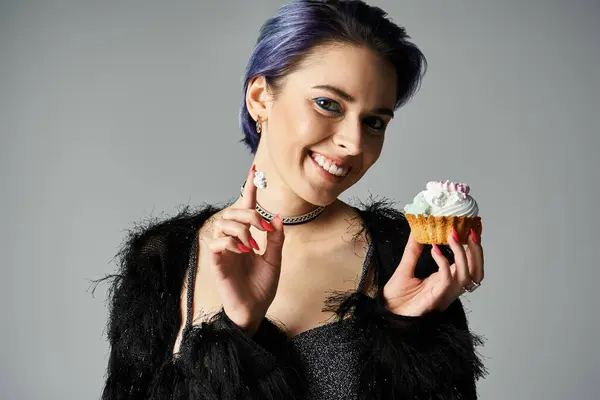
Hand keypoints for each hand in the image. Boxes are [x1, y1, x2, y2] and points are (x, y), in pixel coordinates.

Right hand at [201, 165, 284, 334]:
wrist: (255, 310)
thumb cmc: (262, 286)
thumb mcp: (275, 259)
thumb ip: (276, 239)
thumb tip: (278, 217)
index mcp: (247, 237)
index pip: (246, 208)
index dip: (250, 189)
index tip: (255, 171)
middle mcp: (233, 240)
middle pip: (233, 212)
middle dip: (249, 213)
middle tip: (264, 227)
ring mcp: (223, 251)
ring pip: (223, 223)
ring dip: (241, 229)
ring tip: (253, 245)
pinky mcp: (216, 263)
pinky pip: (217, 243)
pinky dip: (231, 243)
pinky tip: (243, 251)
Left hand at [382, 226, 483, 316]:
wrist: (386, 315)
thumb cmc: (396, 298)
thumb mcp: (405, 268)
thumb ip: (413, 251)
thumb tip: (417, 230)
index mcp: (445, 280)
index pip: (468, 264)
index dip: (474, 248)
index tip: (472, 228)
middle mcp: (449, 287)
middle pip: (474, 270)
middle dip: (476, 250)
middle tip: (470, 230)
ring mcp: (443, 293)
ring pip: (465, 274)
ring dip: (461, 253)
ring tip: (452, 235)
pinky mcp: (435, 298)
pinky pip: (447, 279)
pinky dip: (443, 263)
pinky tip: (434, 249)